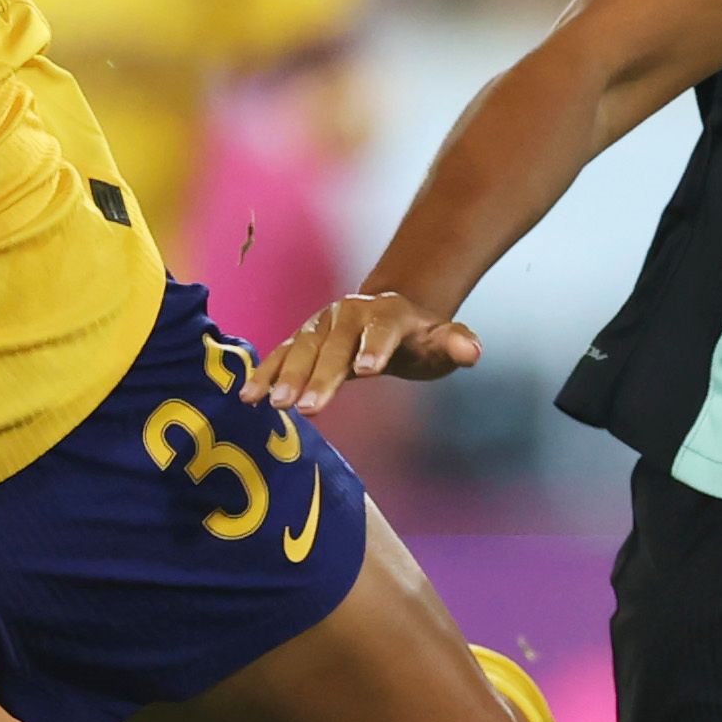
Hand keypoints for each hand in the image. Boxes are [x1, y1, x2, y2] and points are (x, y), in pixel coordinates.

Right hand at [254, 289, 480, 411]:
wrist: (390, 313)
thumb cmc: (419, 337)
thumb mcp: (442, 339)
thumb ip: (455, 344)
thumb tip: (472, 351)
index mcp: (387, 313)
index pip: (381, 330)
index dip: (374, 348)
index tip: (367, 371)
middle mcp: (349, 314)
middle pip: (335, 346)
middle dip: (321, 375)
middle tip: (308, 408)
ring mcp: (321, 326)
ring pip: (301, 350)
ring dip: (285, 377)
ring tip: (272, 405)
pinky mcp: (302, 340)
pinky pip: (280, 356)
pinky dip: (264, 374)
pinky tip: (249, 398)